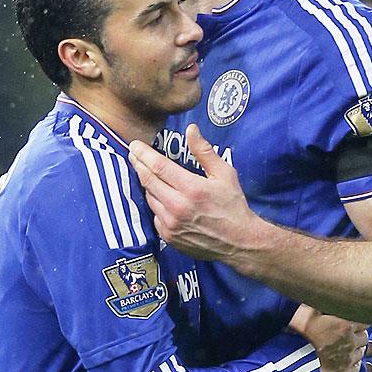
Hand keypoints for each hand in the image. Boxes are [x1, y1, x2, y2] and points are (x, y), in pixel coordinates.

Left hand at [128, 124, 257, 260]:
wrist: (239, 242)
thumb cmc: (233, 205)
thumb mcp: (224, 174)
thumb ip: (204, 151)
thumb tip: (191, 129)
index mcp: (191, 188)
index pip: (159, 166)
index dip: (144, 154)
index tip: (135, 145)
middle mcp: (177, 207)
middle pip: (148, 180)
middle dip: (138, 164)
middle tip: (133, 154)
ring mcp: (171, 224)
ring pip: (149, 197)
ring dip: (146, 183)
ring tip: (146, 172)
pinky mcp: (168, 236)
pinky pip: (154, 214)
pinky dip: (155, 203)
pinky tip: (160, 196)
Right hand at [289, 304, 371, 371]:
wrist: (292, 359)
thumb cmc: (299, 333)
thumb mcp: (309, 310)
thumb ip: (322, 302)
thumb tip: (327, 294)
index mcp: (345, 325)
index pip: (365, 320)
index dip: (359, 319)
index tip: (352, 318)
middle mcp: (351, 342)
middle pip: (364, 336)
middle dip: (357, 334)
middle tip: (346, 332)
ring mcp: (349, 359)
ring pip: (361, 352)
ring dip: (355, 348)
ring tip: (343, 346)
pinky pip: (356, 368)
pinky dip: (352, 363)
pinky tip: (344, 359)